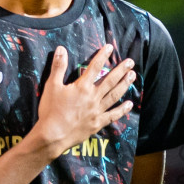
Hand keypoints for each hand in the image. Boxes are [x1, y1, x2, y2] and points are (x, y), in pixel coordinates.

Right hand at [30, 44, 134, 158]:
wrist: (52, 135)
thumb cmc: (50, 111)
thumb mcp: (51, 86)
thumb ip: (58, 67)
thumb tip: (61, 48)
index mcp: (82, 87)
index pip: (94, 67)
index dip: (102, 56)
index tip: (110, 48)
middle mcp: (93, 97)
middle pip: (110, 80)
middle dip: (121, 70)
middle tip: (131, 62)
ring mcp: (97, 111)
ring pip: (114, 95)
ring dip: (124, 85)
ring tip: (133, 76)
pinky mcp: (98, 123)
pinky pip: (113, 115)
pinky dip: (122, 110)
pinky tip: (130, 104)